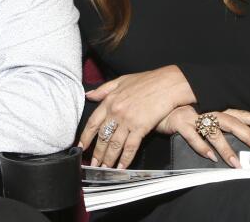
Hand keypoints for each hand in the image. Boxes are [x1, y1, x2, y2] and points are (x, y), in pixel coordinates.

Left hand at [78, 66, 194, 168]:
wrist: (168, 83)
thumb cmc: (147, 81)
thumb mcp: (121, 80)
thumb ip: (104, 89)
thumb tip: (89, 95)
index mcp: (110, 101)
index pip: (92, 122)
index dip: (86, 137)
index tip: (81, 147)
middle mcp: (116, 112)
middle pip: (102, 137)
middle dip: (97, 153)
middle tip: (94, 165)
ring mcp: (128, 120)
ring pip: (114, 144)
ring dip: (109, 159)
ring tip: (105, 169)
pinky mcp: (141, 127)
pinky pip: (131, 147)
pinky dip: (125, 158)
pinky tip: (121, 167)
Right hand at [156, 106, 249, 167]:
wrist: (157, 101)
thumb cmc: (181, 107)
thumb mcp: (202, 111)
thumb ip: (217, 121)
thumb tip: (239, 133)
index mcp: (216, 106)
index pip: (242, 112)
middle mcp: (208, 109)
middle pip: (233, 122)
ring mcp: (194, 115)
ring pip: (215, 132)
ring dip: (227, 148)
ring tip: (237, 164)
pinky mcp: (180, 122)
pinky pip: (193, 136)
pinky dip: (202, 147)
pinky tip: (210, 157)